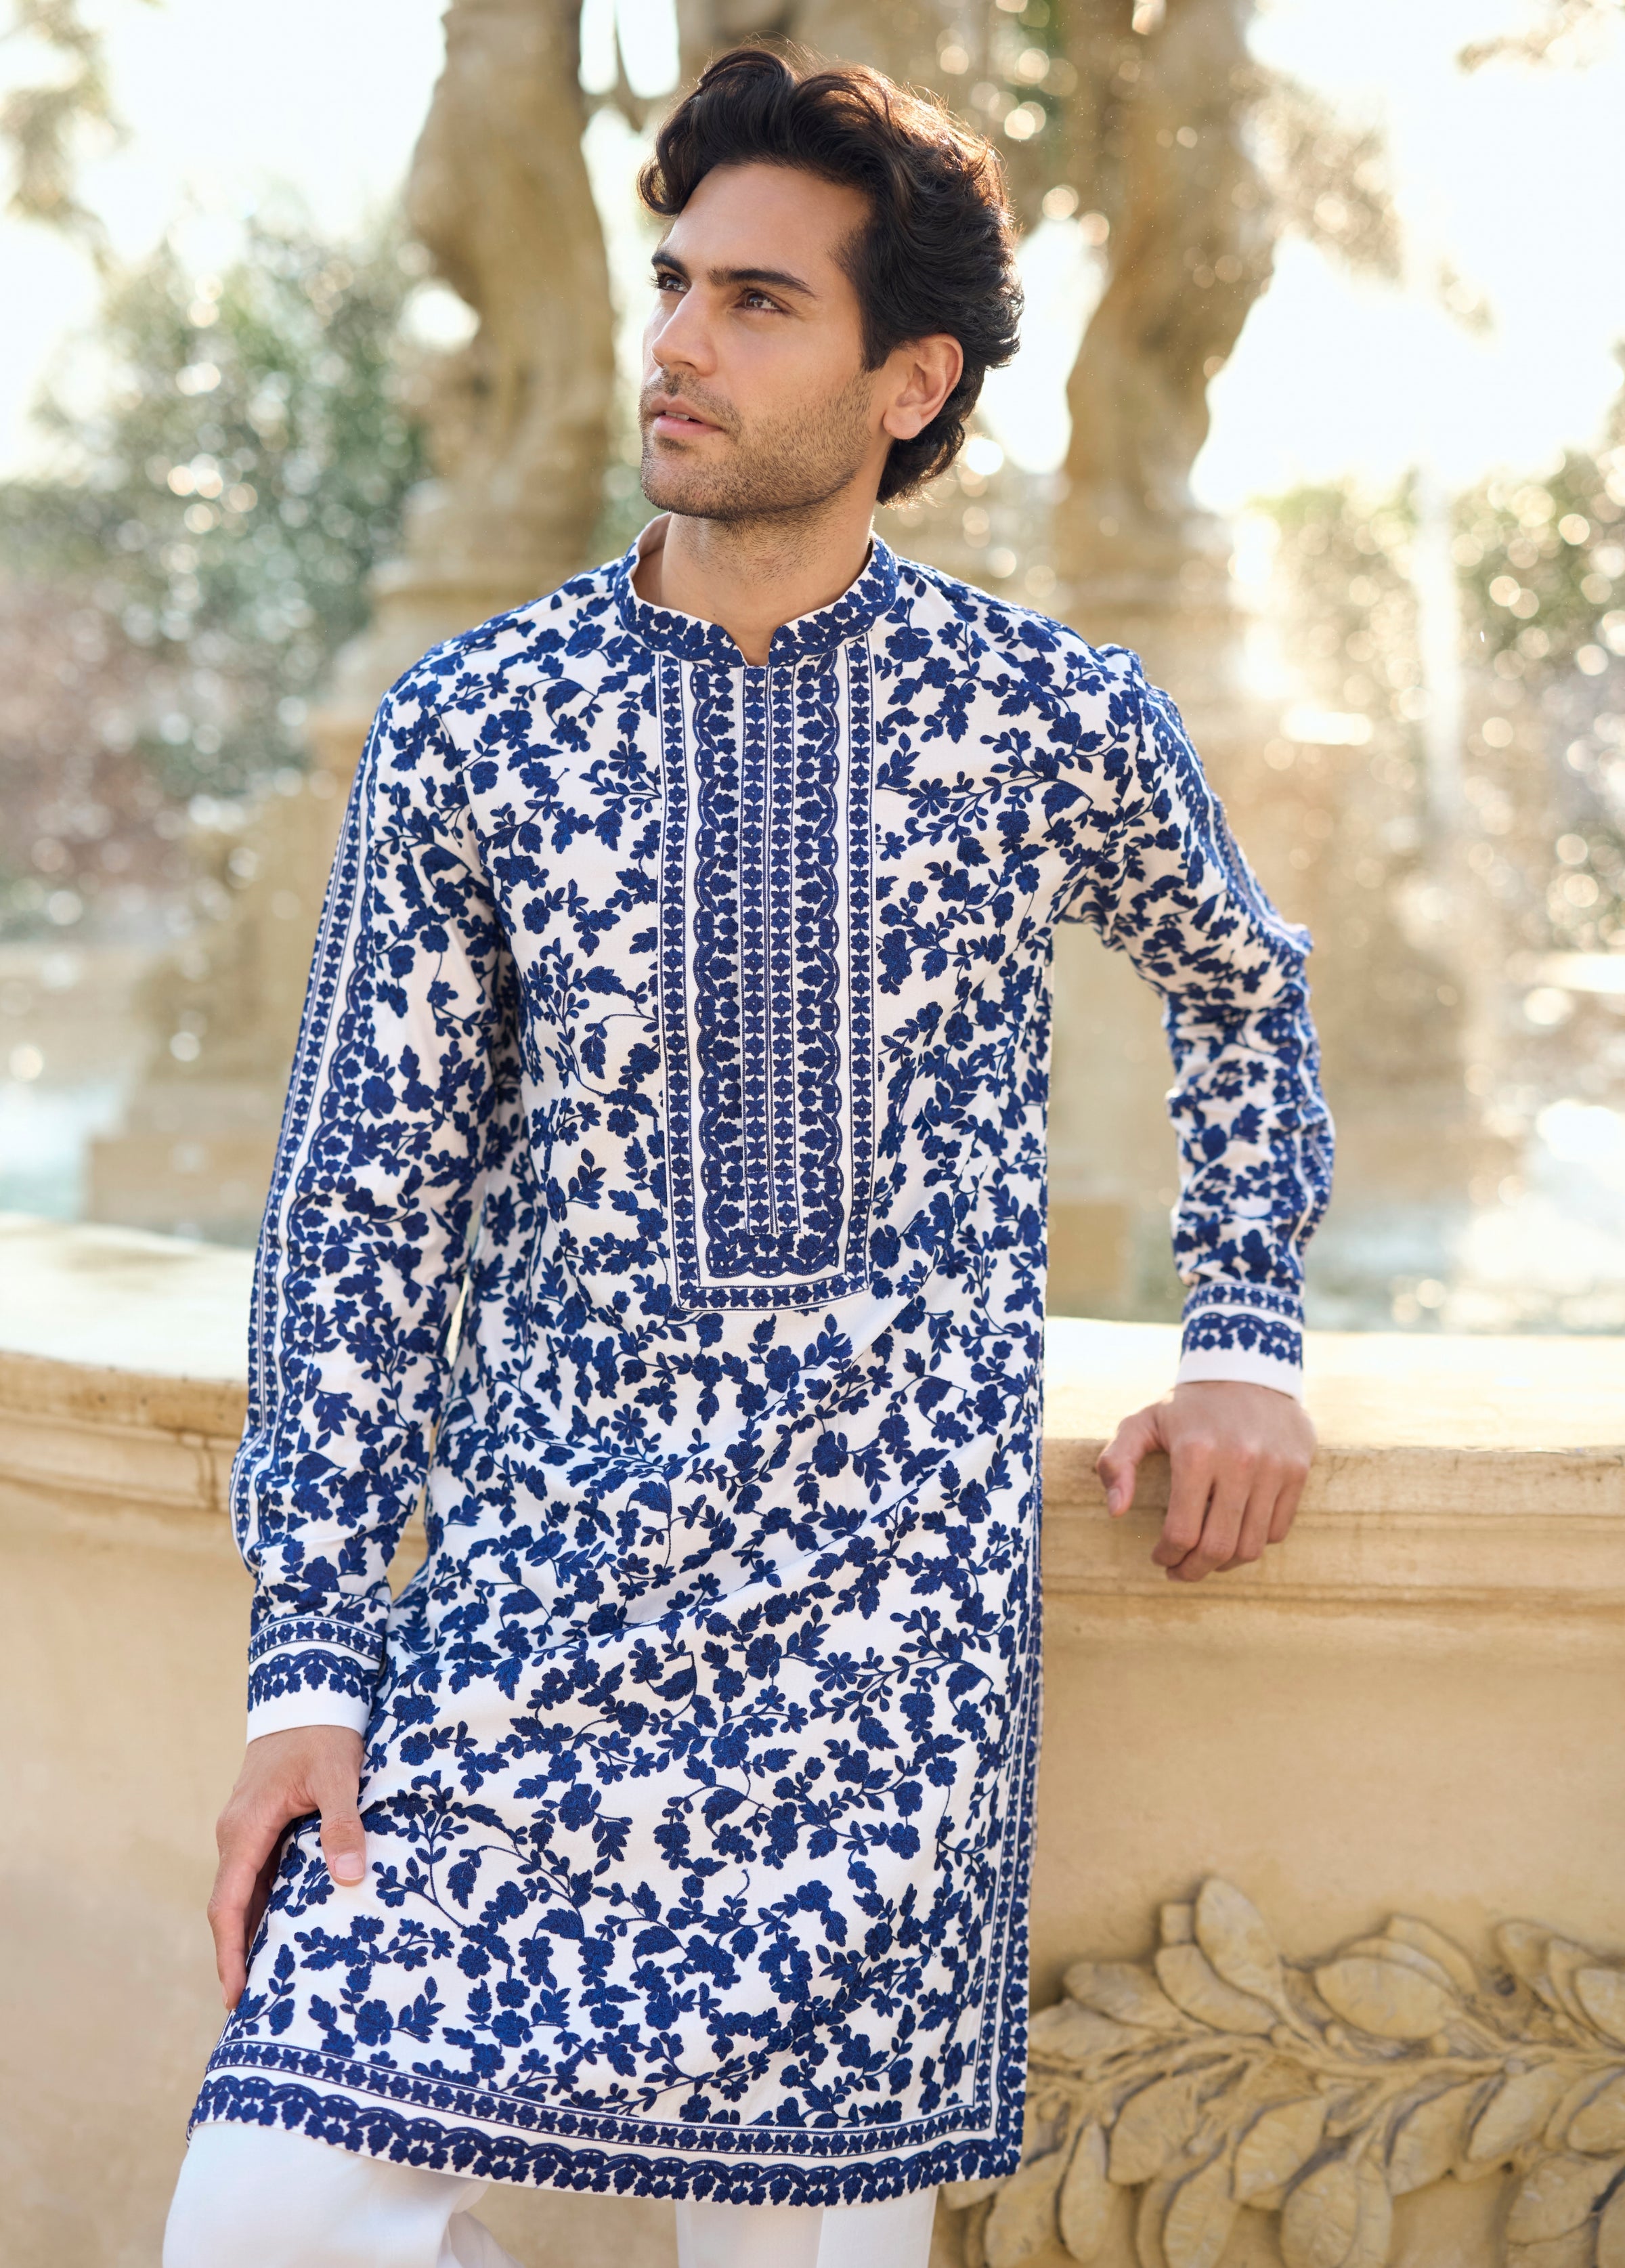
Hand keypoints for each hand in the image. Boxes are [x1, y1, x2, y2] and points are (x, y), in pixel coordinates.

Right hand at [207, 1724, 365, 2009]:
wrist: (307, 1693)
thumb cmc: (322, 1733)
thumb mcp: (338, 1775)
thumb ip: (343, 1824)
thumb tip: (350, 1877)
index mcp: (246, 1828)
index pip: (228, 1904)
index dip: (230, 1953)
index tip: (235, 1996)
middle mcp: (237, 1835)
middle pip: (230, 1908)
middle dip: (238, 1957)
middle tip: (255, 2009)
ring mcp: (246, 1831)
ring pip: (243, 1894)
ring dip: (250, 1935)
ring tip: (270, 1985)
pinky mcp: (261, 1826)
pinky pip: (257, 1877)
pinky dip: (263, 1909)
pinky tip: (283, 1933)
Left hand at [1095, 1379, 1314, 1582]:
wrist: (1247, 1367)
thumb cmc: (1188, 1405)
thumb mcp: (1142, 1422)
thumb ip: (1117, 1463)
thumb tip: (1115, 1511)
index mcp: (1195, 1452)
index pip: (1181, 1531)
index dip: (1166, 1555)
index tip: (1159, 1558)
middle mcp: (1238, 1462)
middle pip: (1217, 1547)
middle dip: (1194, 1570)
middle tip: (1180, 1571)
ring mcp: (1273, 1468)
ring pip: (1251, 1546)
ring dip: (1225, 1564)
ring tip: (1207, 1559)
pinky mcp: (1298, 1471)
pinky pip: (1277, 1530)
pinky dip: (1254, 1543)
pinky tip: (1234, 1535)